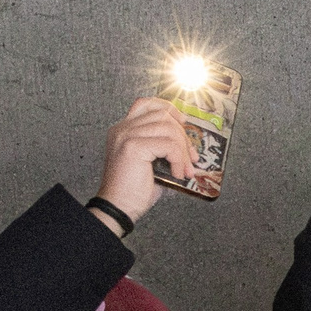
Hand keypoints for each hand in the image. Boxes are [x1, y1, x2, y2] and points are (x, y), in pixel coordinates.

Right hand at [94, 98, 198, 225]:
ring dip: (183, 150)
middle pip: (162, 115)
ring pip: (168, 128)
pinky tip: (176, 174)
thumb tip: (192, 148)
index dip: (169, 109)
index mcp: (124, 129)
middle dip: (183, 136)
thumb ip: (166, 149)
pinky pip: (168, 145)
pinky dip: (179, 160)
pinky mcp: (132, 146)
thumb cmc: (135, 189)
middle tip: (191, 159)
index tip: (184, 123)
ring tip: (184, 170)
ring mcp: (126, 135)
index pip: (146, 104)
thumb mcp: (154, 164)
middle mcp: (122, 128)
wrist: (119, 206)